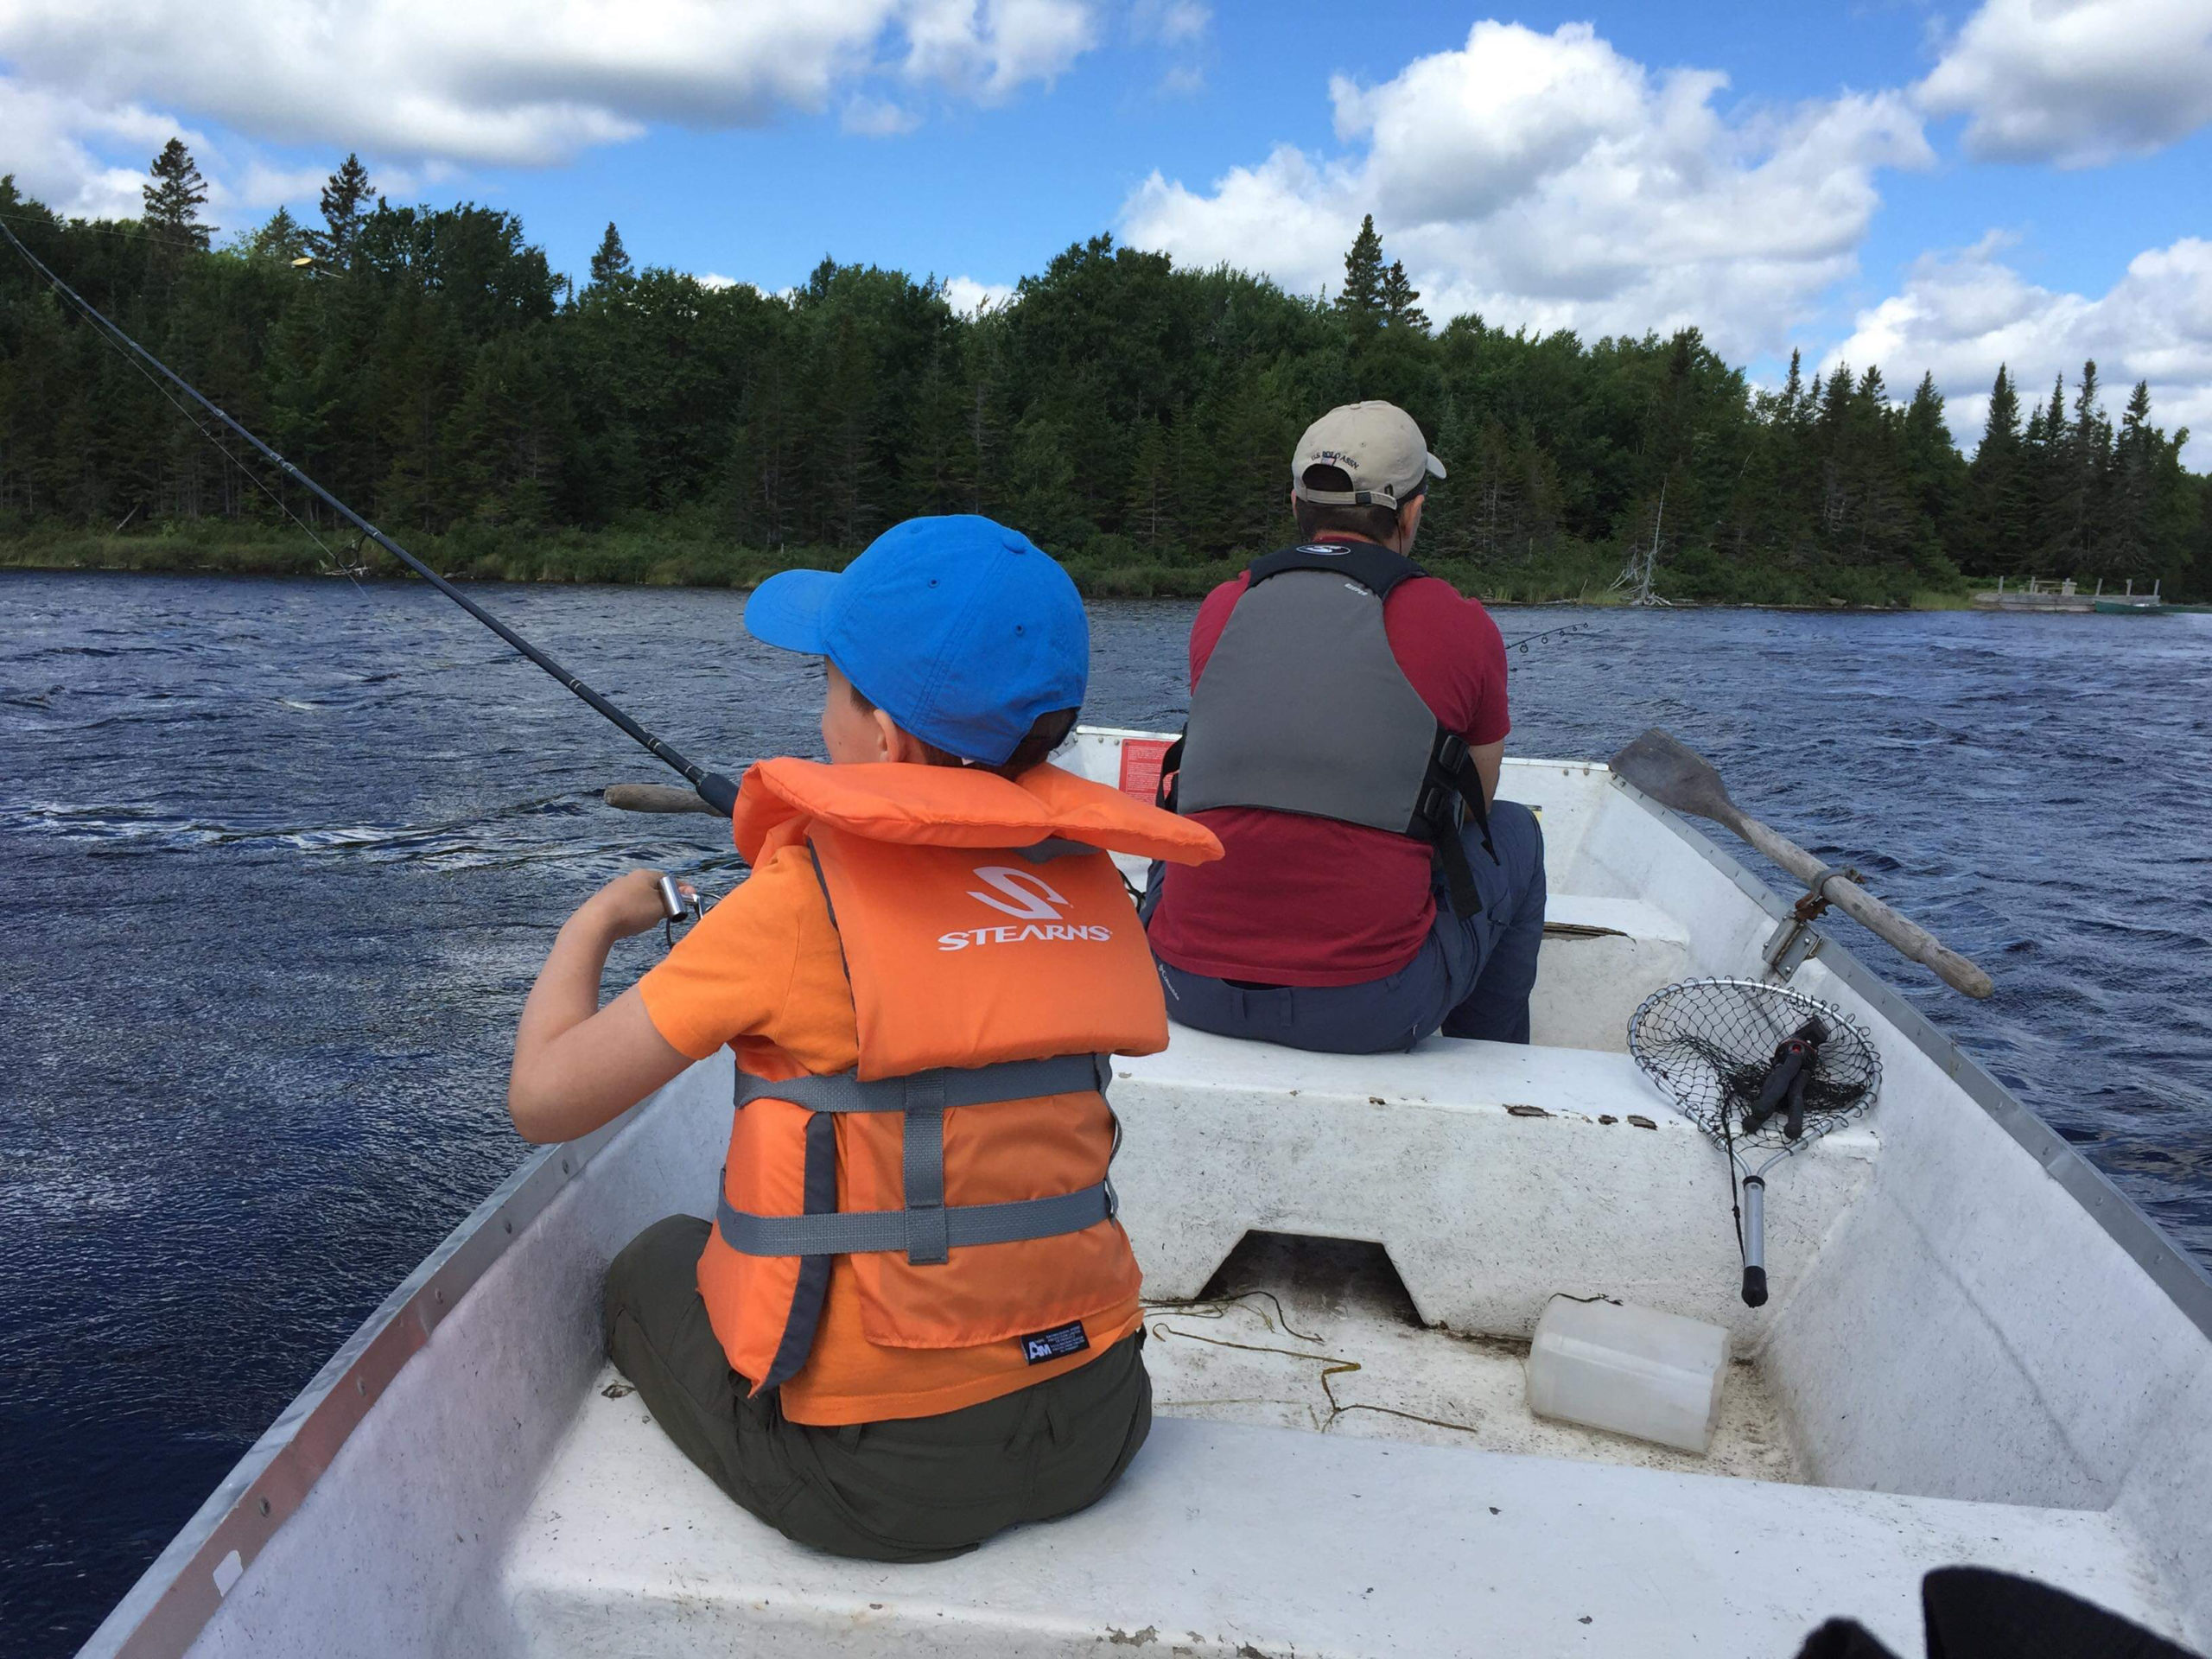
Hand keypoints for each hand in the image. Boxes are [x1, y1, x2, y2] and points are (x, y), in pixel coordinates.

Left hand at [580, 869, 694, 940]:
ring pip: (638, 896)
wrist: (596, 922)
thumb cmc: (632, 911)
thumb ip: (675, 901)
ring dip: (647, 907)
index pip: (669, 879)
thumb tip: (687, 894)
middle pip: (653, 887)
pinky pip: (625, 904)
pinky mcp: (604, 901)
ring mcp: (615, 888)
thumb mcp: (660, 907)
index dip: (681, 889)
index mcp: (645, 875)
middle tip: (669, 913)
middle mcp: (629, 878)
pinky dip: (632, 912)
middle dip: (663, 899)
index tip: (690, 899)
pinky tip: (629, 923)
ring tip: (647, 921)